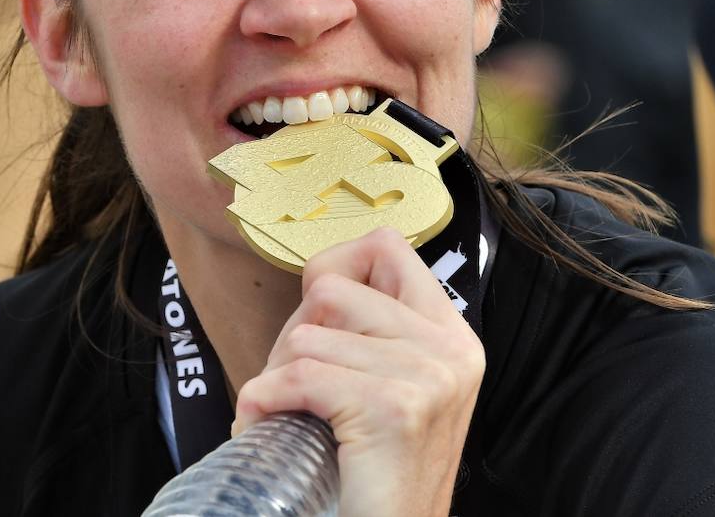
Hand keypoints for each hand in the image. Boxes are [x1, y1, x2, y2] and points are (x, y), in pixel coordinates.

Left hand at [232, 228, 484, 516]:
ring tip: (291, 412)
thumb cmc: (373, 469)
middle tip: (296, 383)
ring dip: (278, 375)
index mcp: (450, 334)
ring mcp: (428, 376)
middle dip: (295, 334)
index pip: (387, 246)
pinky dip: (263, 400)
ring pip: (307, 336)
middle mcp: (449, 349)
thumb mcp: (386, 383)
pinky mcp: (394, 408)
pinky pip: (298, 376)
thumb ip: (364, 329)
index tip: (319, 318)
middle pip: (333, 289)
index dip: (336, 269)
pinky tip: (267, 421)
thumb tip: (317, 277)